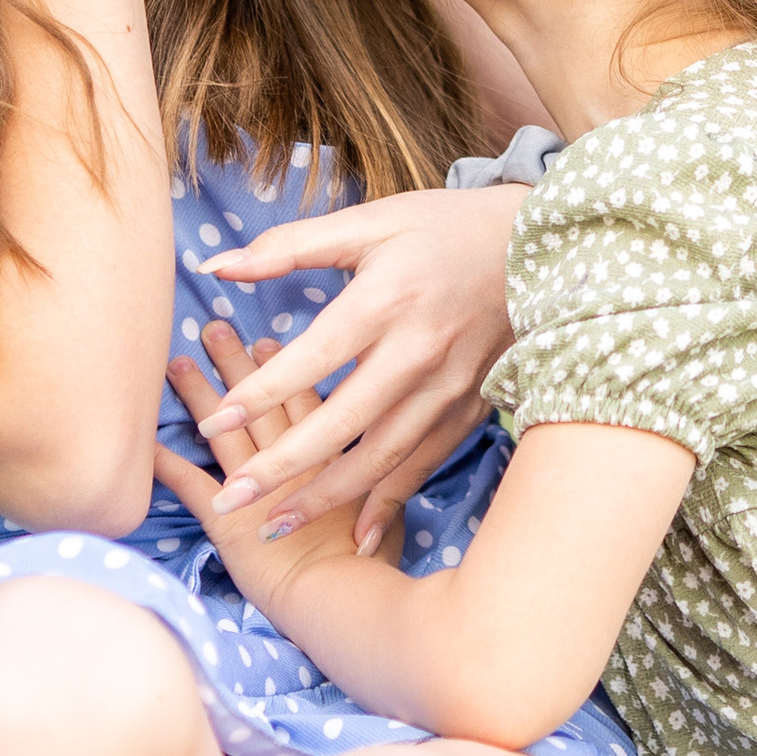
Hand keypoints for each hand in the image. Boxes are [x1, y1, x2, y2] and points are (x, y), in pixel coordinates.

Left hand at [155, 324, 391, 628]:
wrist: (348, 600)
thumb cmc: (376, 557)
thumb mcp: (392, 499)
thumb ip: (380, 463)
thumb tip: (376, 435)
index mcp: (335, 448)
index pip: (303, 395)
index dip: (280, 367)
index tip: (263, 340)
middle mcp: (292, 459)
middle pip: (261, 402)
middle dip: (234, 363)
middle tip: (213, 328)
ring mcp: (259, 487)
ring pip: (225, 431)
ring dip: (199, 397)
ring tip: (177, 363)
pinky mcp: (229, 518)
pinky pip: (190, 485)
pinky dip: (166, 463)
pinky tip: (144, 441)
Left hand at [186, 186, 527, 552]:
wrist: (541, 250)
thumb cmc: (444, 228)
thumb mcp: (370, 221)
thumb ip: (291, 246)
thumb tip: (219, 266)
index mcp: (386, 302)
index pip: (311, 358)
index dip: (259, 392)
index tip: (215, 420)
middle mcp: (416, 354)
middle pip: (340, 424)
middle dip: (281, 469)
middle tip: (231, 500)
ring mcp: (447, 389)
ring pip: (380, 458)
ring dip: (326, 497)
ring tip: (274, 526)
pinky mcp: (468, 410)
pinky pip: (422, 465)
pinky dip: (389, 502)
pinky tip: (357, 534)